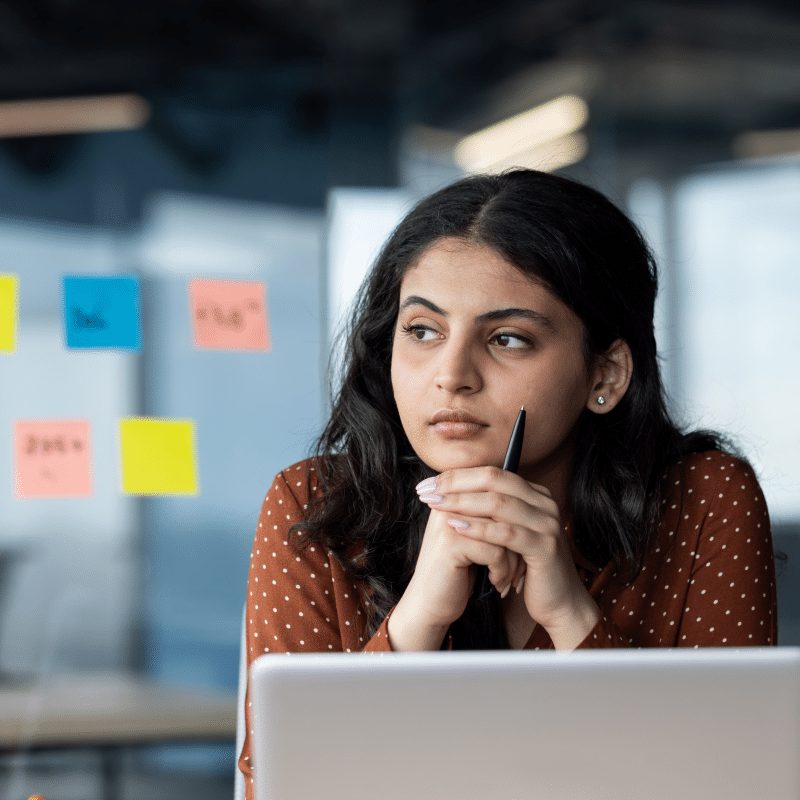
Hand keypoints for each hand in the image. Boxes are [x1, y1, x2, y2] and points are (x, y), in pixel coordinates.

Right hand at [388, 486, 526, 647]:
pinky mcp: (451, 544)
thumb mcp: (474, 537)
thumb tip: (526, 494)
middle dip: (517, 540)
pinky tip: (496, 581)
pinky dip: (503, 570)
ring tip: (509, 575)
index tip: (520, 545)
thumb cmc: (457, 571)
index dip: (514, 519)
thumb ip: (489, 514)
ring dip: (513, 559)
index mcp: (452, 495)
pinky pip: (497, 552)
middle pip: (503, 511)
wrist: (430, 604)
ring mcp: (448, 522)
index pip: (495, 491)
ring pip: (504, 531)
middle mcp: (448, 503)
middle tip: (521, 563)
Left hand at [416, 466, 599, 646]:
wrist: (558, 603)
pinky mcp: (546, 547)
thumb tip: (448, 489)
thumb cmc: (526, 567)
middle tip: (426, 490)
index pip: (492, 473)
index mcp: (535, 494)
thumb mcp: (507, 533)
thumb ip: (489, 511)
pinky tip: (456, 527)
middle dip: (456, 484)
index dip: (457, 476)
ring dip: (462, 502)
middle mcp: (544, 503)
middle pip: (494, 480)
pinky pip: (507, 533)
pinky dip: (479, 529)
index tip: (428, 483)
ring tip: (435, 505)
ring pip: (499, 503)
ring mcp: (547, 524)